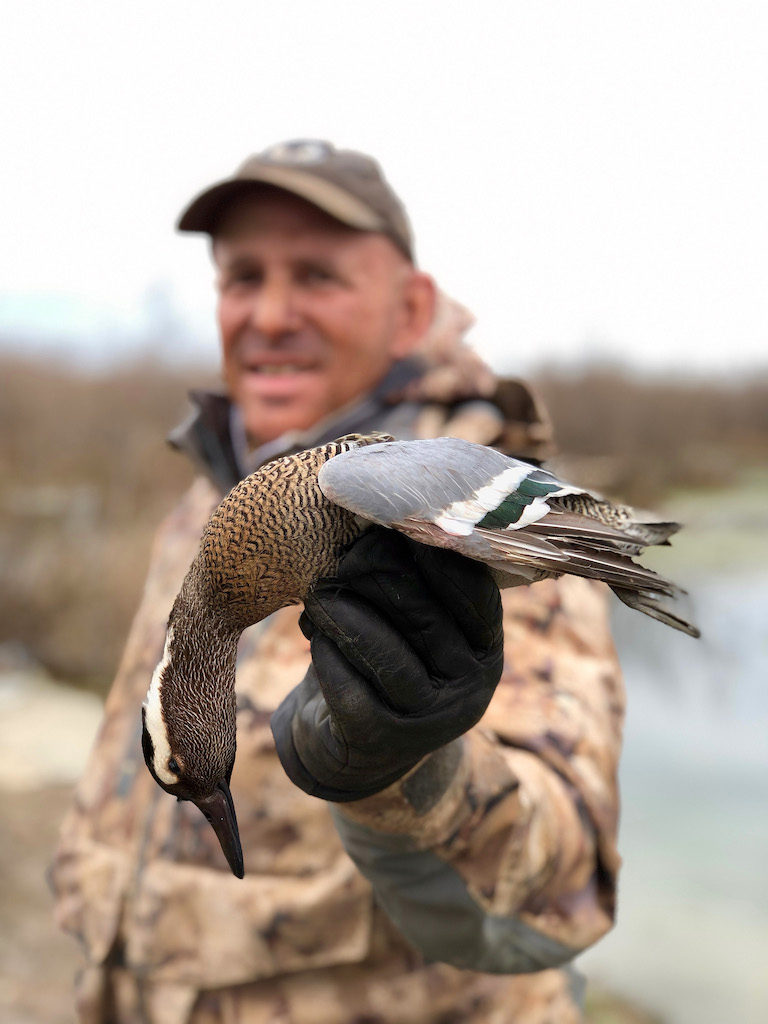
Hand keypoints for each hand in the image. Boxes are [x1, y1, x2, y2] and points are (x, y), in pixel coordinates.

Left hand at [271, 526, 503, 801]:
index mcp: (487, 649)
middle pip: (423, 615)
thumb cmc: (388, 661)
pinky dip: (326, 652)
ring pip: (383, 650)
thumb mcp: (417, 627)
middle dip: (377, 573)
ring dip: (343, 611)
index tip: (395, 516)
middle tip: (341, 552)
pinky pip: (349, 685)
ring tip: (317, 589)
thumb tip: (388, 506)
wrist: (354, 748)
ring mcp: (430, 720)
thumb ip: (419, 581)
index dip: (434, 551)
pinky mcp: (383, 739)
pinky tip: (311, 632)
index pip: (472, 592)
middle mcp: (471, 687)